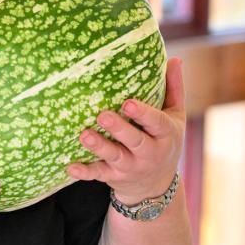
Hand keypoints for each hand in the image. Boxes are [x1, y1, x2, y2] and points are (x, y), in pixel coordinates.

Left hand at [66, 57, 185, 203]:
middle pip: (135, 141)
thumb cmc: (163, 140)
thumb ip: (173, 89)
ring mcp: (130, 167)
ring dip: (99, 147)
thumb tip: (175, 58)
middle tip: (102, 115)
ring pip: (114, 157)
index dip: (143, 114)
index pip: (157, 123)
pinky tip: (69, 166)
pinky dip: (84, 172)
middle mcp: (149, 153)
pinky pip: (98, 174)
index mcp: (165, 135)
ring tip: (84, 135)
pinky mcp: (113, 176)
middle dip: (119, 129)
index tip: (128, 103)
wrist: (156, 185)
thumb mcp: (174, 117)